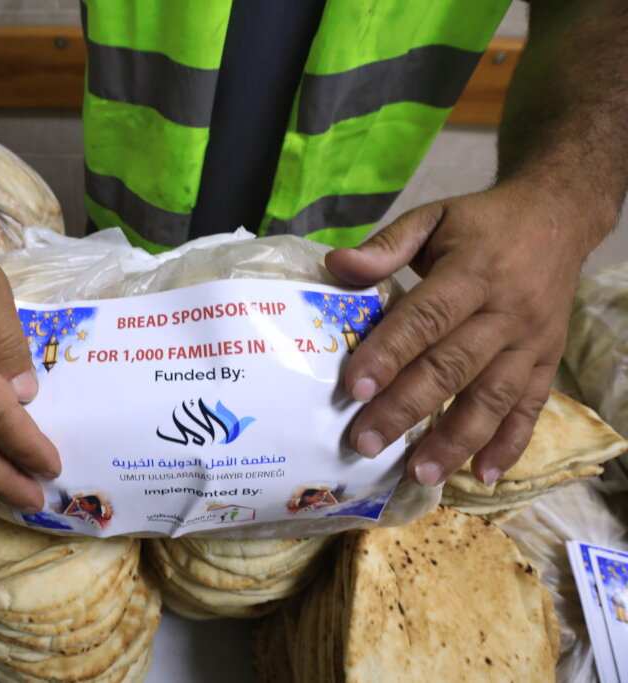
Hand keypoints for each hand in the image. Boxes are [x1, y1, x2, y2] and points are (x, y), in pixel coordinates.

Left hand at [325, 182, 594, 486]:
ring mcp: (531, 342)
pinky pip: (531, 408)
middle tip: (365, 443)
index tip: (353, 388)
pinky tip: (483, 476)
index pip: (426, 318)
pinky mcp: (547, 361)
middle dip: (406, 408)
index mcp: (473, 272)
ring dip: (455, 440)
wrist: (559, 216)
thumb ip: (386, 245)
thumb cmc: (482, 223)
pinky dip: (510, 445)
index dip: (390, 353)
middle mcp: (506, 311)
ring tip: (417, 474)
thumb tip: (336, 265)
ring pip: (492, 397)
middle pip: (453, 367)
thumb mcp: (433, 217)